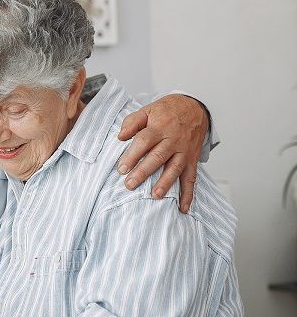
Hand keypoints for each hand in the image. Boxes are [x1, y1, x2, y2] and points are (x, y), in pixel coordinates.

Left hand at [117, 94, 208, 211]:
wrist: (195, 108)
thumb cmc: (167, 111)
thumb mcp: (148, 110)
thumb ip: (132, 122)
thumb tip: (120, 136)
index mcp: (159, 127)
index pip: (144, 141)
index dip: (132, 155)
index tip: (121, 169)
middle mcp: (173, 140)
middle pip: (157, 157)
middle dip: (143, 172)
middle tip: (130, 185)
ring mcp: (184, 151)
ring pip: (174, 168)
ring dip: (165, 183)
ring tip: (155, 196)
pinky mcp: (192, 160)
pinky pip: (191, 177)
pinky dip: (188, 194)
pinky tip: (183, 208)